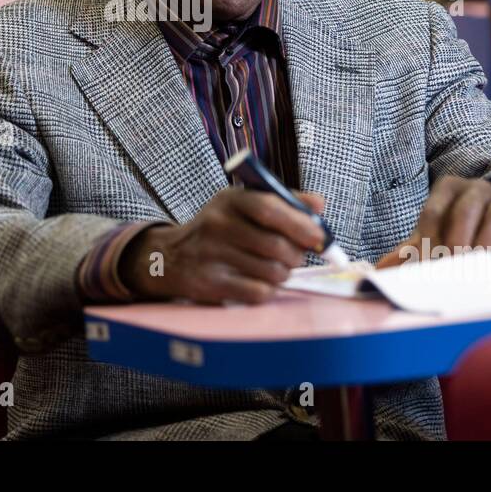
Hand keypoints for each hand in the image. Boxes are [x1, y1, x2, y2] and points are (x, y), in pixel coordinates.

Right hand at [119, 188, 326, 304]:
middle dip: (296, 255)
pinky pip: (258, 292)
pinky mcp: (210, 284)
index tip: (319, 237)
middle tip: (295, 256)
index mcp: (230, 199)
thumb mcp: (243, 205)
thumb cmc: (219, 229)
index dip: (300, 223)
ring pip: (272, 272)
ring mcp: (212, 255)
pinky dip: (266, 290)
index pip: (270, 208)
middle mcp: (218, 224)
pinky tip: (257, 281)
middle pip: (277, 245)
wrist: (171, 256)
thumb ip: (282, 201)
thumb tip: (319, 204)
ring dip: (282, 274)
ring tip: (273, 268)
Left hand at [376, 176, 490, 269]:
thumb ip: (410, 249)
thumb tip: (379, 271)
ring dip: (483, 248)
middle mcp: (476, 188)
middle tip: (451, 268)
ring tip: (474, 271)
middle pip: (464, 212)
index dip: (426, 242)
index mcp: (447, 188)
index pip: (432, 213)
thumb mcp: (434, 232)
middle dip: (456, 243)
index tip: (423, 266)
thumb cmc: (460, 226)